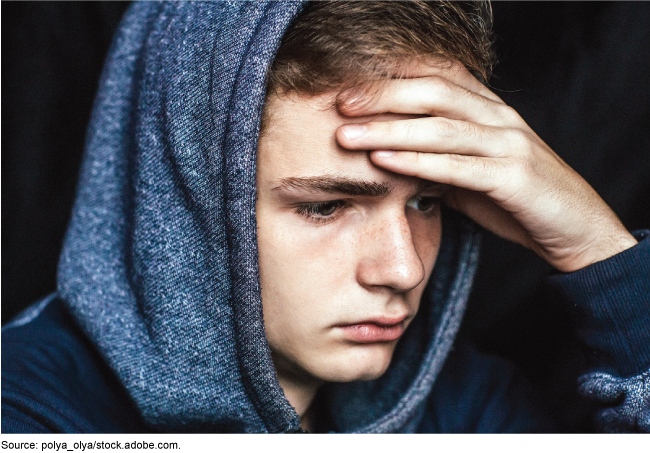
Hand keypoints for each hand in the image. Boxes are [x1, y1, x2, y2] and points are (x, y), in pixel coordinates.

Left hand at [335, 63, 636, 272]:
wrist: (573, 227)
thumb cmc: (515, 198)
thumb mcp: (469, 172)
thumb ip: (436, 159)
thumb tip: (391, 159)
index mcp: (488, 110)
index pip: (435, 80)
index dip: (391, 80)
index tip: (348, 90)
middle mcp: (499, 118)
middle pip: (433, 94)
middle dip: (383, 96)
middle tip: (340, 104)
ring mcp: (509, 145)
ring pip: (441, 128)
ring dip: (389, 130)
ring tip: (348, 136)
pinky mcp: (514, 177)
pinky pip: (459, 167)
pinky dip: (418, 163)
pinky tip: (385, 162)